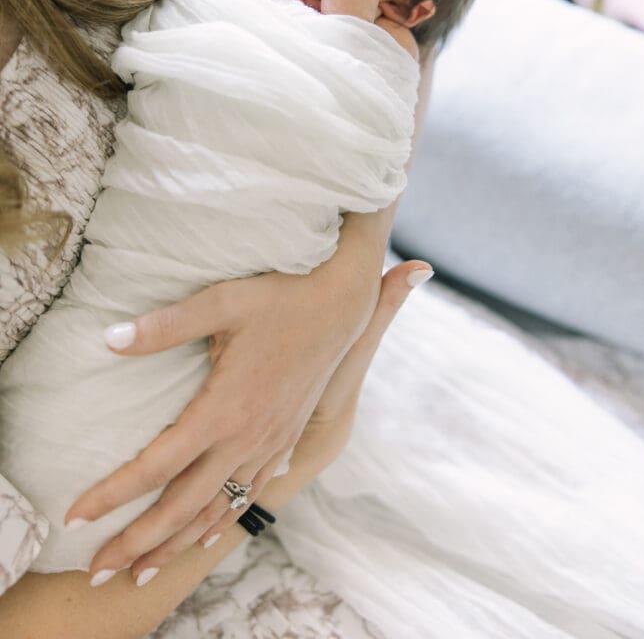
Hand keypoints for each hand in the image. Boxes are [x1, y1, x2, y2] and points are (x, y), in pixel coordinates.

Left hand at [64, 244, 416, 582]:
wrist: (341, 306)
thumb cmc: (280, 298)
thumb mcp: (221, 302)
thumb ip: (165, 325)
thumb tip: (109, 338)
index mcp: (224, 408)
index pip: (156, 465)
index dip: (112, 495)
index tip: (75, 518)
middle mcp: (246, 438)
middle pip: (182, 506)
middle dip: (136, 542)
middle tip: (96, 573)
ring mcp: (269, 445)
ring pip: (216, 510)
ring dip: (175, 544)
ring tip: (140, 572)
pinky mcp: (285, 441)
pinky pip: (249, 496)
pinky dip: (221, 524)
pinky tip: (204, 539)